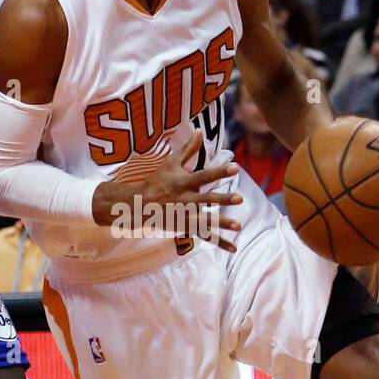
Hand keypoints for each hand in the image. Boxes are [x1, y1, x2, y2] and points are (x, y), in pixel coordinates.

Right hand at [91, 126, 242, 252]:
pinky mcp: (187, 226)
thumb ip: (188, 149)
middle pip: (207, 199)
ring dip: (223, 224)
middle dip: (222, 199)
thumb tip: (199, 130)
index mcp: (183, 183)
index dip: (219, 171)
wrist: (139, 206)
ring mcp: (186, 215)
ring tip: (239, 226)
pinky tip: (234, 248)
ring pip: (207, 220)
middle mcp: (185, 199)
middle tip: (239, 198)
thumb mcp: (170, 163)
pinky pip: (206, 235)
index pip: (204, 175)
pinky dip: (220, 242)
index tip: (235, 167)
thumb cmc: (156, 181)